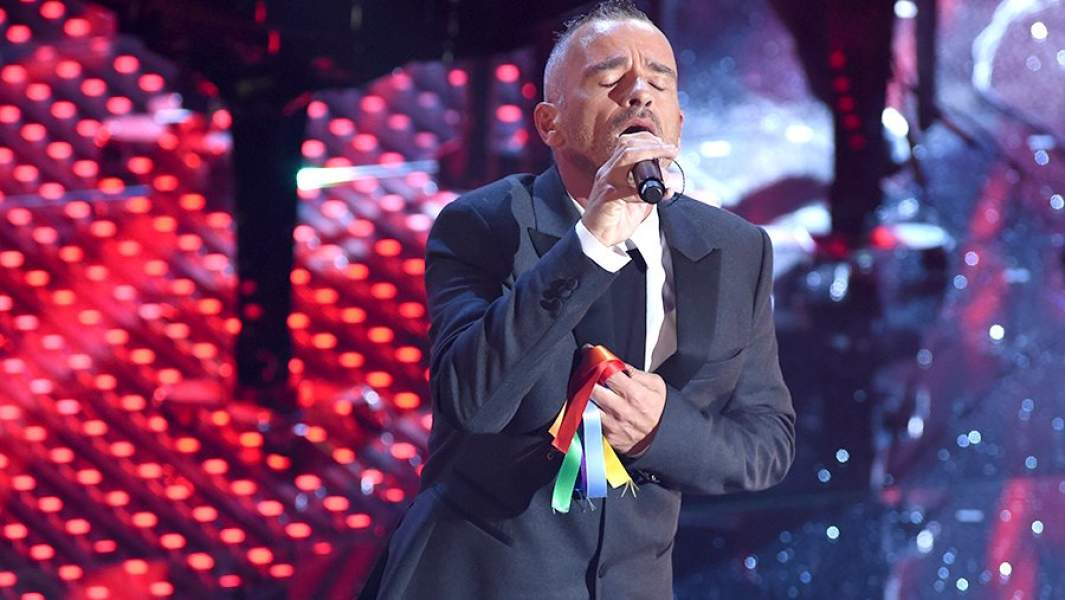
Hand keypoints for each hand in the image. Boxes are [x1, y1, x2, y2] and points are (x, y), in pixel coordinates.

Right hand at [581, 132, 677, 246]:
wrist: (596, 238)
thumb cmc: (614, 220)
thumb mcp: (636, 201)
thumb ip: (650, 191)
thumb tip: (669, 185)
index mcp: (612, 170)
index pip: (627, 144)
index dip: (648, 140)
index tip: (667, 146)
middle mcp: (607, 172)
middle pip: (627, 145)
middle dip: (652, 143)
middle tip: (671, 150)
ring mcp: (606, 183)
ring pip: (627, 157)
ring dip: (651, 154)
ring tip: (667, 158)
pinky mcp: (607, 197)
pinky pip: (629, 188)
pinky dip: (645, 191)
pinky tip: (656, 196)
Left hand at [590, 364, 666, 454]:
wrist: (663, 438)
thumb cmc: (659, 410)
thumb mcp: (657, 386)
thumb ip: (637, 373)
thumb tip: (619, 365)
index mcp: (633, 394)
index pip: (606, 373)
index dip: (596, 362)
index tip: (591, 356)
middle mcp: (620, 410)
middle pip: (591, 389)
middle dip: (586, 379)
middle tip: (586, 374)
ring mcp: (611, 425)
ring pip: (586, 406)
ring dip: (584, 397)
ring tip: (588, 391)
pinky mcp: (606, 437)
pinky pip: (589, 422)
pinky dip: (587, 413)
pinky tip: (592, 407)